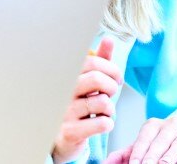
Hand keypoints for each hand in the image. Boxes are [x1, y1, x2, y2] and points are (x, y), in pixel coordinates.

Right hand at [52, 38, 122, 163]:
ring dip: (110, 109)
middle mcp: (62, 91)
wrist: (59, 137)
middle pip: (96, 79)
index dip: (111, 69)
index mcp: (66, 76)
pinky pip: (101, 124)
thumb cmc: (77, 104)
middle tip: (110, 94)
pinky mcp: (69, 132)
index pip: (92, 62)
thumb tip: (109, 39)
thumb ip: (99, 61)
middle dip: (112, 87)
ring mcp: (64, 112)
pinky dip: (108, 124)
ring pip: (102, 103)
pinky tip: (101, 124)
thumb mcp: (88, 81)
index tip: (117, 78)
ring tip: (104, 112)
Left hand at [103, 117, 176, 163]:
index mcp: (155, 124)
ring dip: (170, 156)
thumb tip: (106, 163)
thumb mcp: (145, 150)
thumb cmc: (164, 149)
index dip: (139, 151)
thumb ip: (126, 155)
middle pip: (161, 140)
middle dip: (152, 156)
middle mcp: (173, 123)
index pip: (145, 136)